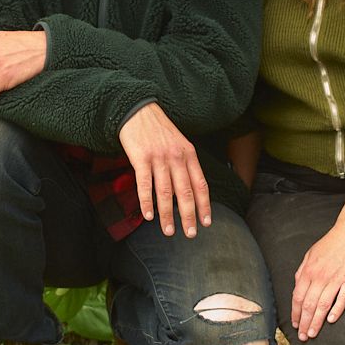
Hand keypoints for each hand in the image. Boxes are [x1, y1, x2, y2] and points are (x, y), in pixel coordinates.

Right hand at [118, 104, 210, 236]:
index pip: (200, 184)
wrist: (138, 111)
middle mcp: (177, 157)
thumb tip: (188, 191)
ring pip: (166, 192)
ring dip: (168, 215)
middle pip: (186, 192)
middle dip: (189, 216)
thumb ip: (185, 165)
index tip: (206, 223)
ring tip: (168, 231)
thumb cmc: (158, 130)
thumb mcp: (179, 144)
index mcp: (189, 154)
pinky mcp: (141, 158)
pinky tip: (149, 216)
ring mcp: (159, 158)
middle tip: (190, 234)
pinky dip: (147, 202)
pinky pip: (145, 184)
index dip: (204, 205)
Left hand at [291, 226, 344, 340]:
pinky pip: (342, 299)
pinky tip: (331, 321)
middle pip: (309, 305)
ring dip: (316, 322)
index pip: (298, 297)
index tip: (295, 324)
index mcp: (308, 271)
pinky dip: (336, 311)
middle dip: (304, 323)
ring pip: (323, 305)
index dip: (296, 313)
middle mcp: (320, 277)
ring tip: (313, 333)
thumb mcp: (310, 254)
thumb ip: (302, 271)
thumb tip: (296, 285)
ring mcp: (335, 279)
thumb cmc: (331, 244)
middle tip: (303, 336)